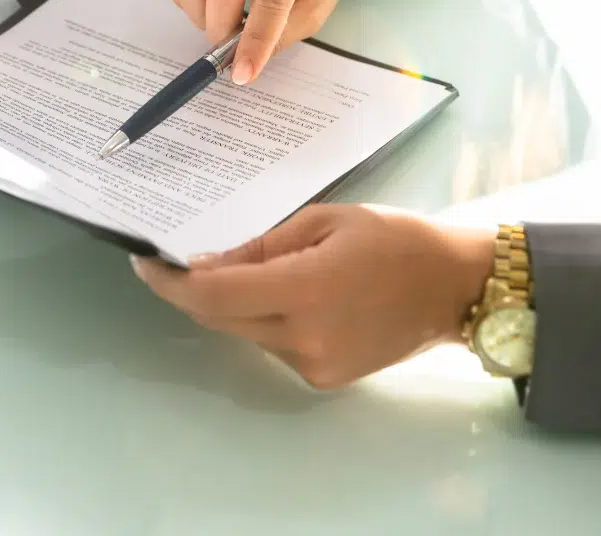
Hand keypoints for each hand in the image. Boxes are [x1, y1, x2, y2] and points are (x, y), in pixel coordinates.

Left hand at [132, 205, 494, 388]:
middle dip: (192, 291)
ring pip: (244, 333)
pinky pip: (272, 346)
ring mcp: (314, 365)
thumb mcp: (323, 222)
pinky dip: (264, 320)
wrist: (455, 287)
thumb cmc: (392, 239)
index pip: (214, 295)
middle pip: (221, 318)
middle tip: (176, 261)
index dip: (170, 283)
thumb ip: (260, 247)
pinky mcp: (324, 378)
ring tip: (251, 269)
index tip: (144, 263)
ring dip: (233, 304)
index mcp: (305, 290)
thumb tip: (205, 264)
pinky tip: (287, 294)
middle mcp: (303, 338)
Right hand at [169, 0, 368, 83]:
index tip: (243, 74)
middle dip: (222, 31)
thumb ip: (281, 34)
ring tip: (225, 22)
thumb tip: (240, 56)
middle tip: (229, 51)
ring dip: (204, 19)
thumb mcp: (313, 10)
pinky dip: (192, 7)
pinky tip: (212, 4)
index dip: (255, 40)